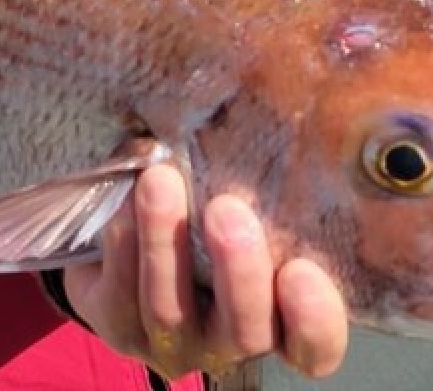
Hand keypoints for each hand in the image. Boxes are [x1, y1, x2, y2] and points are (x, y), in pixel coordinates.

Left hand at [64, 165, 347, 380]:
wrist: (127, 226)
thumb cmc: (206, 199)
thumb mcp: (236, 187)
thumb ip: (258, 170)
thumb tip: (271, 84)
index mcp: (278, 314)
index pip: (314, 347)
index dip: (314, 321)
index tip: (304, 271)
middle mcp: (229, 338)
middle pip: (246, 331)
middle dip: (238, 273)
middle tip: (228, 210)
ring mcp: (173, 340)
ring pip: (171, 310)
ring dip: (165, 244)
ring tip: (159, 181)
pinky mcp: (119, 329)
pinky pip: (118, 297)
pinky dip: (122, 245)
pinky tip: (122, 199)